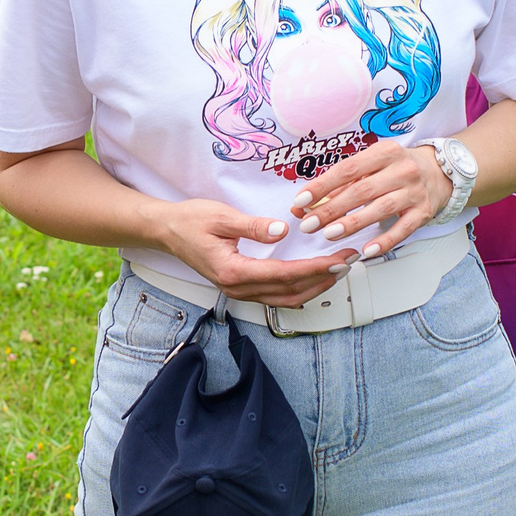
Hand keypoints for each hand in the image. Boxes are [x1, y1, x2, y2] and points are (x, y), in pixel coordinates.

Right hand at [151, 200, 354, 307]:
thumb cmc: (190, 220)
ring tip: (338, 272)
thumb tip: (281, 231)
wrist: (166, 231)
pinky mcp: (240, 288)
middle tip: (349, 262)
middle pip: (290, 292)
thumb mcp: (221, 216)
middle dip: (324, 279)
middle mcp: (237, 287)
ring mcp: (238, 291)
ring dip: (315, 287)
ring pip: (285, 299)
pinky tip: (313, 279)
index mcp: (234, 271)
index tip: (338, 260)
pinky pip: (276, 297)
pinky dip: (299, 290)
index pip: (284, 274)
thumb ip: (252, 225)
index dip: (315, 269)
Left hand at [288, 139, 450, 261]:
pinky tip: (366, 250)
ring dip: (352, 223)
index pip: (348, 169)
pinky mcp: (423, 212)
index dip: (322, 185)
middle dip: (331, 208)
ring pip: (380, 209)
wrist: (440, 172)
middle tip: (308, 223)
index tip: (301, 200)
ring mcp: (414, 191)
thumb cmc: (396, 169)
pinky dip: (384, 241)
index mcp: (384, 152)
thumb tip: (306, 203)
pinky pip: (403, 229)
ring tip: (329, 234)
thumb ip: (341, 184)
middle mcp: (401, 169)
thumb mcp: (372, 166)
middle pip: (361, 191)